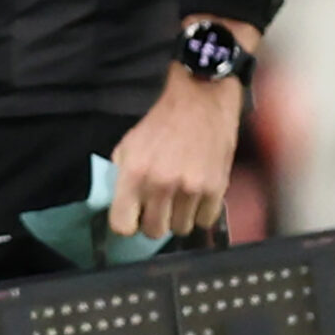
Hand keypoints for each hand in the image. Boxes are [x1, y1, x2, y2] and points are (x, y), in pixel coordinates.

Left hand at [108, 63, 246, 239]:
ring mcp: (191, 189)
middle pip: (153, 232)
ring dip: (178, 218)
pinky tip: (196, 196)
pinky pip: (204, 222)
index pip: (122, 225)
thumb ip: (120, 176)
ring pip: (180, 229)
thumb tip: (117, 205)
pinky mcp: (216, 189)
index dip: (126, 224)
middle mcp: (161, 184)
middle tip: (157, 207)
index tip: (132, 217)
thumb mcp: (128, 144)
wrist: (201, 102)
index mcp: (134, 172)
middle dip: (153, 222)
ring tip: (178, 198)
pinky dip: (200, 213)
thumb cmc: (161, 123)